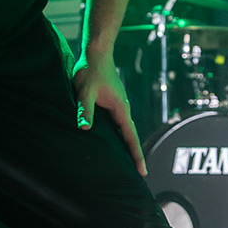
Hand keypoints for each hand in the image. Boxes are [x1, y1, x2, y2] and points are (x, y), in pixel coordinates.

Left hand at [71, 52, 145, 175]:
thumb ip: (86, 109)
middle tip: (139, 174)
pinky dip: (120, 135)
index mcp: (121, 109)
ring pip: (125, 130)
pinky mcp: (113, 102)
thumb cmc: (91, 70)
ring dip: (127, 145)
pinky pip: (118, 124)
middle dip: (135, 155)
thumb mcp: (85, 91)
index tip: (143, 172)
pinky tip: (113, 142)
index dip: (136, 155)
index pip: (131, 137)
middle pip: (131, 136)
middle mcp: (123, 109)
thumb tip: (85, 128)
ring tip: (127, 163)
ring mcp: (119, 106)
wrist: (96, 53)